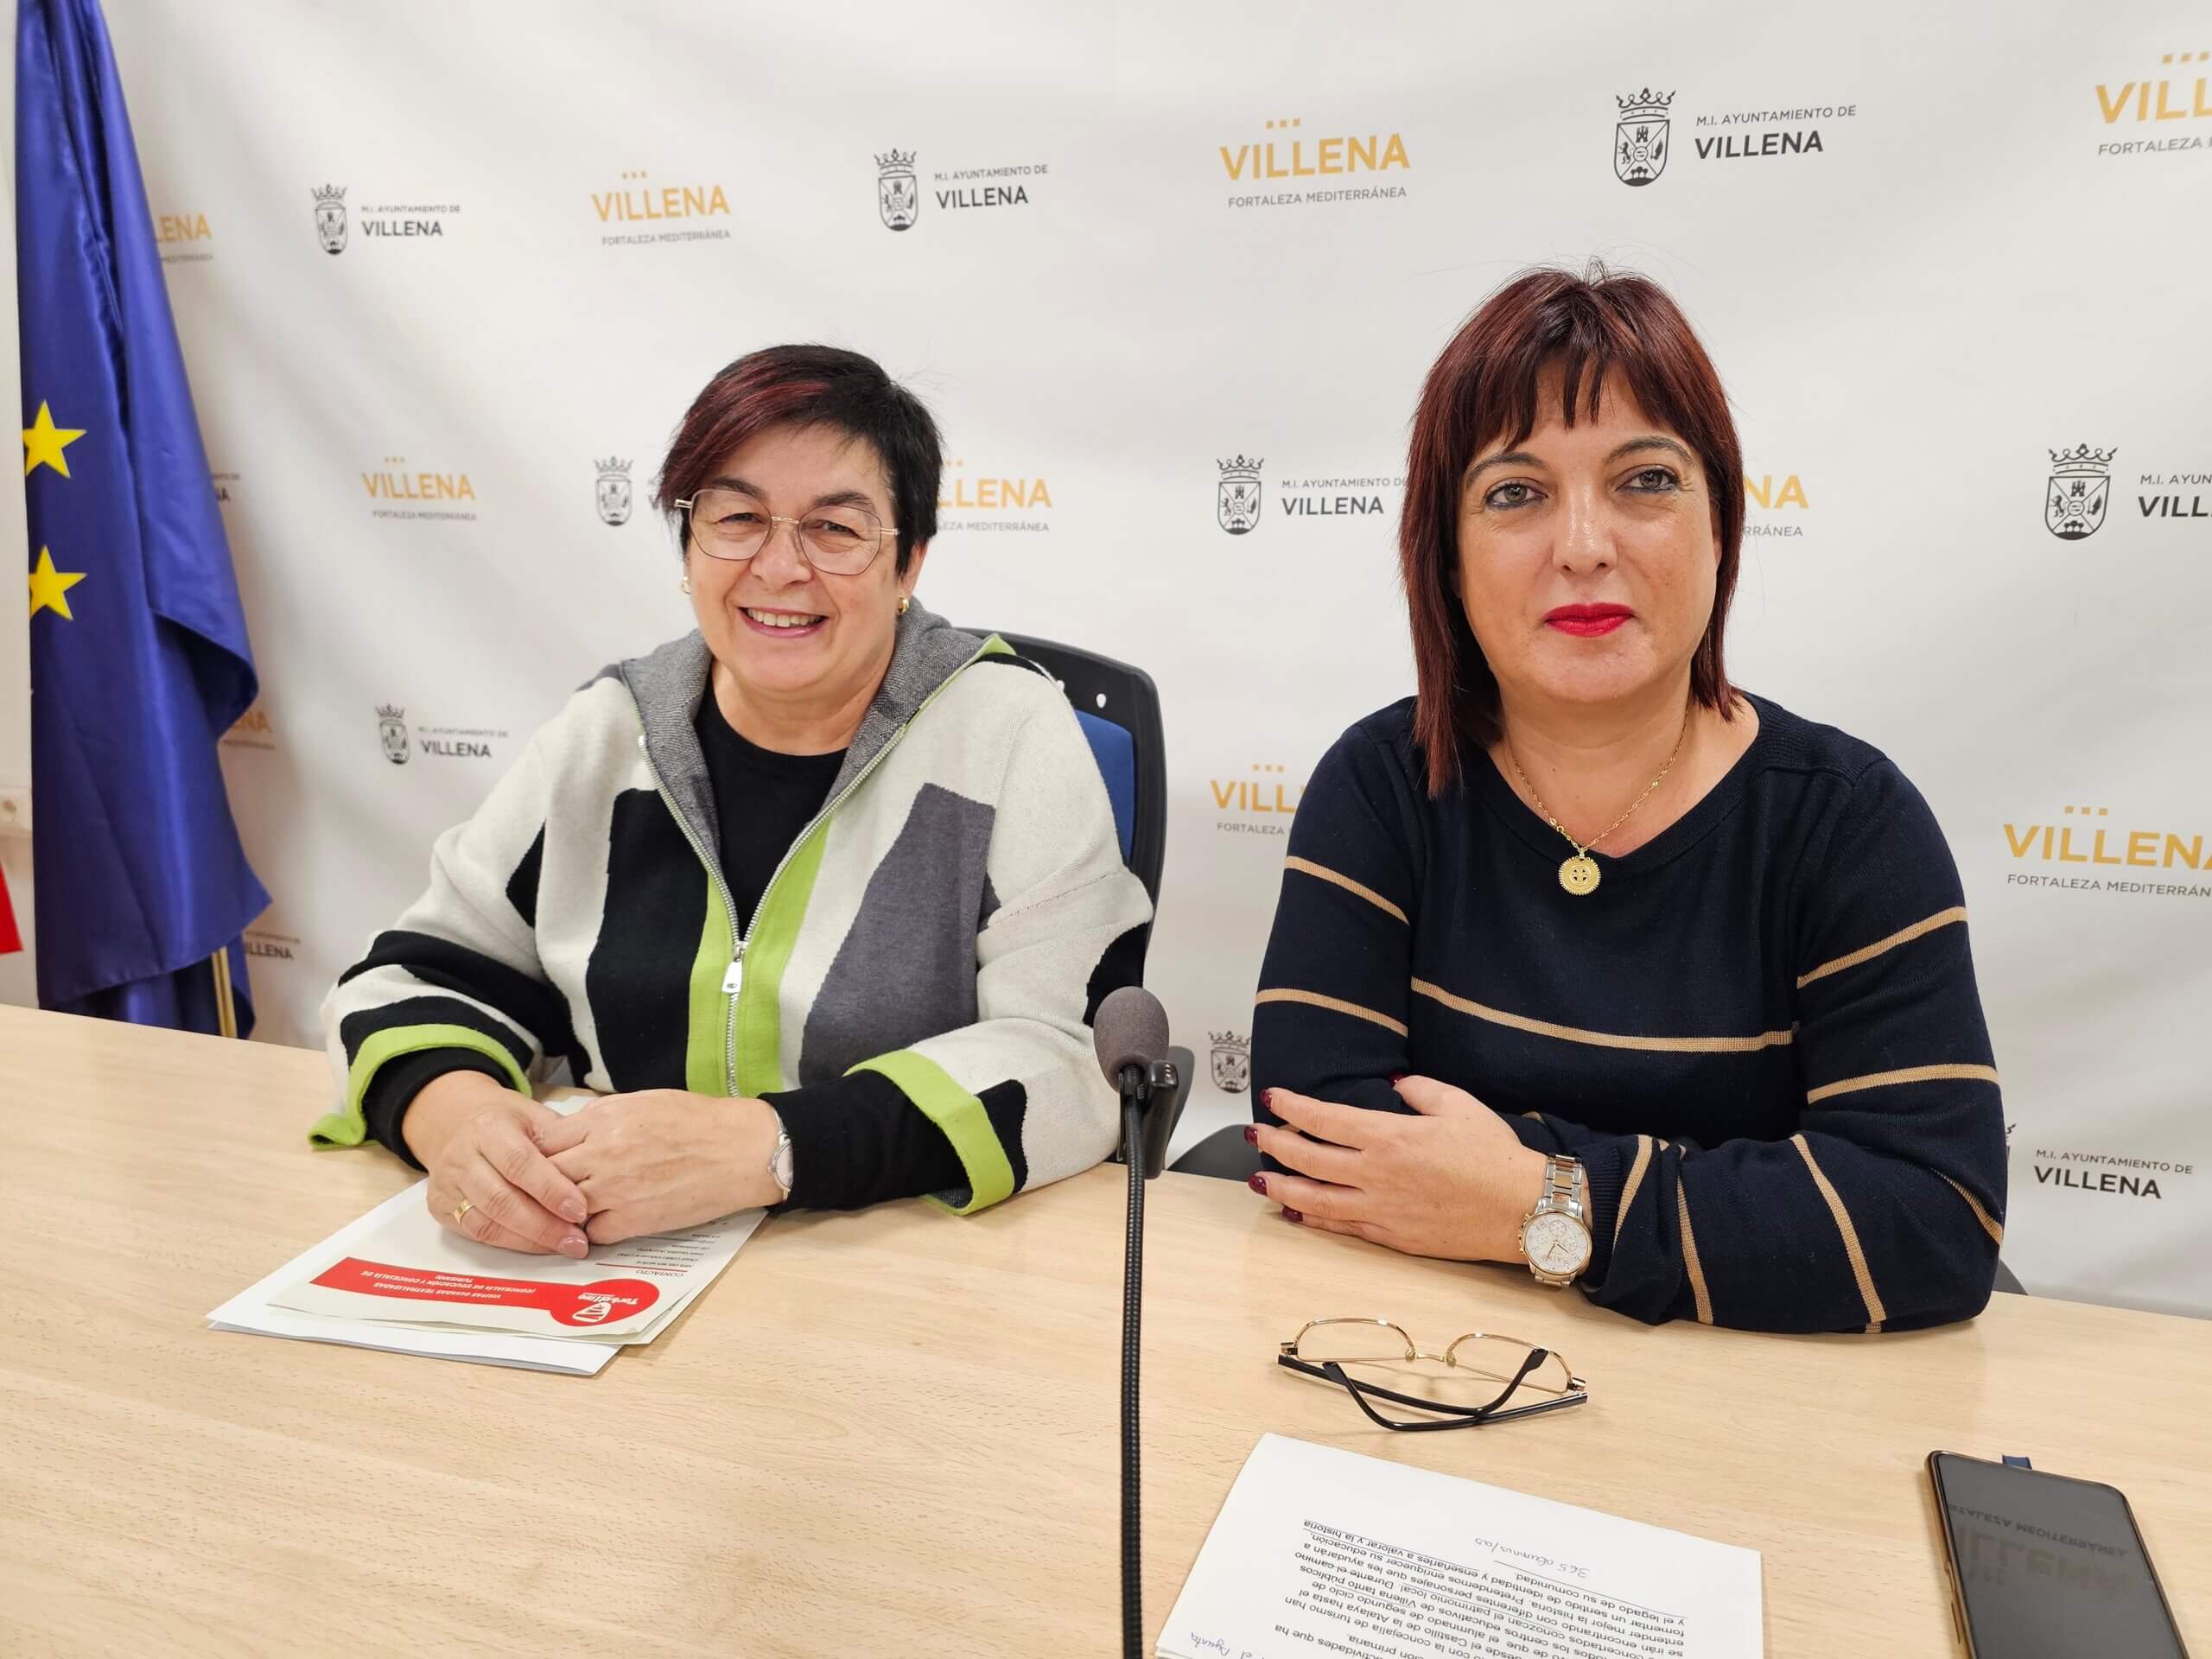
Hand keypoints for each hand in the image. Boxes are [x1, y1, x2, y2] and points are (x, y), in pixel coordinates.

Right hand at [406, 1072, 591, 1257]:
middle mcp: (461, 1157)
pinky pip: (477, 1233)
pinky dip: (511, 1243)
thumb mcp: (534, 1117)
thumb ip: (560, 1141)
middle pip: (502, 1199)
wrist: (455, 1122)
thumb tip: (595, 1170)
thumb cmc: (506, 1122)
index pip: (520, 1163)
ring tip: (564, 1246)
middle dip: (544, 1224)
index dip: (551, 1190)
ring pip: (487, 1222)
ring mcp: (447, 1185)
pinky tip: (538, 1246)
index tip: (581, 1209)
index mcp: (487, 1128)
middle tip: (577, 1240)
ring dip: (529, 1240)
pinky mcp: (441, 1208)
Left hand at [534, 1089, 780, 1245]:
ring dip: (563, 1212)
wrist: (739, 1150)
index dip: (538, 1153)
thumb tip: (574, 1129)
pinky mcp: (633, 1221)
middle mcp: (601, 1154)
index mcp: (603, 1120)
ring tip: (569, 1212)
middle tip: (545, 1191)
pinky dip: (592, 1231)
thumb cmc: (698, 1121)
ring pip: (563, 1208)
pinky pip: (593, 1232)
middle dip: (542, 1184)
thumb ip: (601, 1115)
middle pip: (545, 1175)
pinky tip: (602, 1223)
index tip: (540, 1161)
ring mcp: (614, 1190)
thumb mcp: (642, 1101)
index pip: (544, 1141)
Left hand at [1251, 1076, 1548, 1263]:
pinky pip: (1343, 1227)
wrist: (1524, 1209)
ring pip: (1315, 1201)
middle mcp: (1376, 1174)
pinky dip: (1315, 1219)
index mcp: (1389, 1136)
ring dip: (1281, 1189)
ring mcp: (1381, 1209)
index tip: (1272, 1098)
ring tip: (1258, 1182)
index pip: (1323, 1120)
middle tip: (1255, 1136)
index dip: (1291, 1108)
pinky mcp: (1393, 1236)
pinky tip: (1298, 1214)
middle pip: (1308, 1160)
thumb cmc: (1494, 1155)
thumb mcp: (1457, 1104)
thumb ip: (1418, 1090)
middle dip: (1274, 1145)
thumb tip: (1394, 1085)